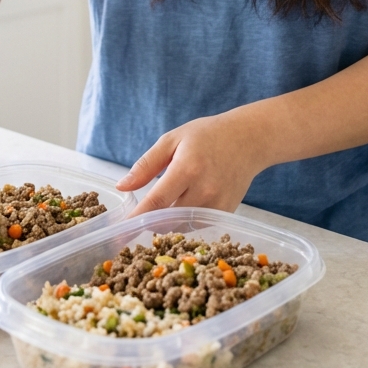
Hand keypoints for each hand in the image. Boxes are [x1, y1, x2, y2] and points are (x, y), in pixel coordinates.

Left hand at [116, 107, 272, 215]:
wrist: (248, 140)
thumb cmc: (207, 136)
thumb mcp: (172, 140)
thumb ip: (146, 165)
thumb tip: (122, 186)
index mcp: (187, 169)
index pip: (156, 202)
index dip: (136, 218)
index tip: (119, 231)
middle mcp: (204, 190)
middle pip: (167, 220)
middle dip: (149, 222)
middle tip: (135, 221)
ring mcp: (217, 204)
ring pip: (182, 226)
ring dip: (166, 223)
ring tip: (159, 212)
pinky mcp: (226, 212)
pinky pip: (197, 226)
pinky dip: (184, 221)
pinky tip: (181, 208)